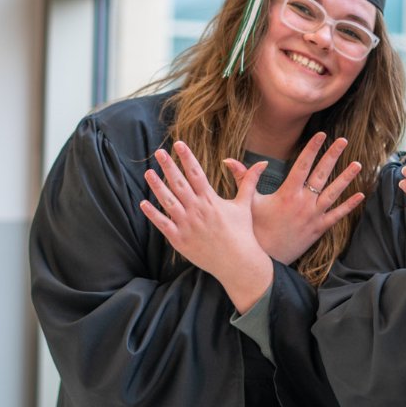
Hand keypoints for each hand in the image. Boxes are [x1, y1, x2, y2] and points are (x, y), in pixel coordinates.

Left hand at [139, 141, 272, 312]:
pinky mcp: (180, 240)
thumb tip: (262, 163)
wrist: (238, 262)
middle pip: (179, 183)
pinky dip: (152, 214)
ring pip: (168, 201)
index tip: (179, 144)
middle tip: (159, 152)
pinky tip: (143, 203)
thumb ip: (249, 181)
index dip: (187, 157)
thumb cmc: (242, 233)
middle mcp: (198, 210)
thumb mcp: (245, 205)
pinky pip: (163, 224)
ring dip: (157, 186)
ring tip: (148, 172)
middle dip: (168, 166)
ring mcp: (187, 225)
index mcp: (211, 200)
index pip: (197, 173)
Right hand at [224, 132, 365, 264]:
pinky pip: (337, 215)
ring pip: (333, 193)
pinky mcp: (319, 229)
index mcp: (287, 193)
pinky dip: (349, 206)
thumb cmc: (255, 229)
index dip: (312, 148)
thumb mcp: (248, 202)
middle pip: (321, 174)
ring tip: (358, 164)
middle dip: (333, 155)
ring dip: (346, 178)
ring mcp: (313, 216)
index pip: (303, 165)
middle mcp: (304, 202)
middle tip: (343, 140)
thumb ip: (244, 178)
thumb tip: (229, 159)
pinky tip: (361, 195)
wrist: (264, 259)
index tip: (322, 134)